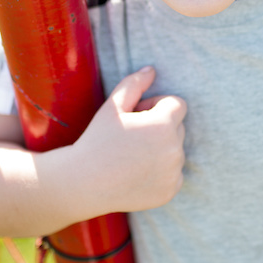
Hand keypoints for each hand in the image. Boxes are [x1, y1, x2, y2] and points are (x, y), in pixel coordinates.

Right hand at [71, 66, 186, 214]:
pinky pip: (174, 174)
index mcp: (164, 124)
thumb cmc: (96, 140)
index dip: (157, 106)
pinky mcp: (170, 191)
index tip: (137, 115)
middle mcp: (175, 149)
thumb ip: (134, 84)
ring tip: (132, 155)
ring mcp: (174, 173)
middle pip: (178, 128)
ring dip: (161, 149)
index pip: (178, 104)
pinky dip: (161, 172)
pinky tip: (137, 173)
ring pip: (176, 151)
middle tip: (131, 136)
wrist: (83, 183)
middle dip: (160, 127)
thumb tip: (152, 70)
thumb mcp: (112, 106)